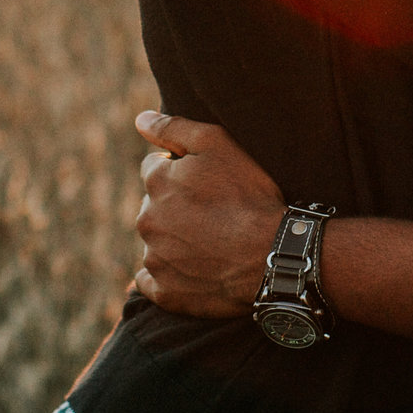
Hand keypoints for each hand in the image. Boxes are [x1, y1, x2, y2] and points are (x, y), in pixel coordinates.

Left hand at [131, 110, 281, 317]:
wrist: (271, 254)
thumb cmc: (249, 194)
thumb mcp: (218, 144)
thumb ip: (174, 128)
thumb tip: (140, 120)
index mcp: (156, 182)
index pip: (154, 168)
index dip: (182, 172)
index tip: (208, 183)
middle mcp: (146, 220)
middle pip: (153, 205)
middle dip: (175, 205)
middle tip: (214, 213)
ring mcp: (154, 258)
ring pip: (156, 241)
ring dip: (174, 239)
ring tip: (212, 241)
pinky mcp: (165, 292)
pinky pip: (152, 281)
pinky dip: (167, 275)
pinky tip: (193, 270)